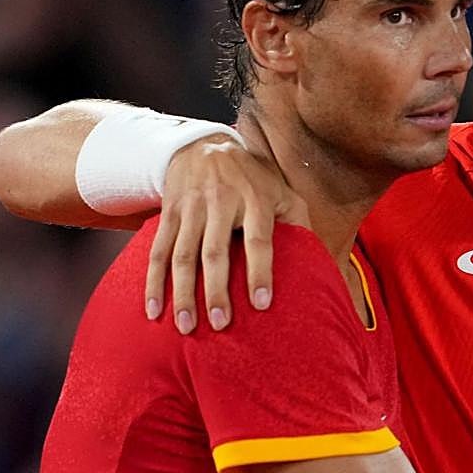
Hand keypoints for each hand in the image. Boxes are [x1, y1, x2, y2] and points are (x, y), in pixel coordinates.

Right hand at [145, 133, 309, 332]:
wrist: (204, 144)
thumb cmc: (253, 180)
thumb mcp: (282, 191)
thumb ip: (299, 222)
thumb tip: (319, 261)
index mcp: (255, 199)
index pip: (259, 239)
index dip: (260, 272)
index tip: (262, 304)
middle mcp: (221, 202)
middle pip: (215, 251)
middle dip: (216, 290)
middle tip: (220, 324)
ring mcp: (191, 208)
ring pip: (183, 255)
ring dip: (182, 293)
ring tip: (186, 327)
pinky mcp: (168, 213)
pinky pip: (158, 251)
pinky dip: (153, 282)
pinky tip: (154, 310)